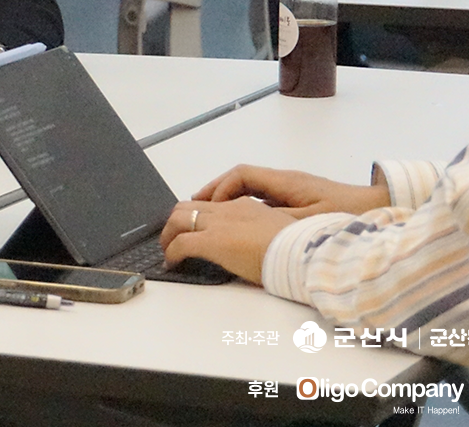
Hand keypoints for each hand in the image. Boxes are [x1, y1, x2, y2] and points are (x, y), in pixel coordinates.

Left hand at [159, 197, 296, 283]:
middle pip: (189, 207)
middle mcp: (229, 210)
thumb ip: (265, 233)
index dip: (200, 216)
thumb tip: (262, 245)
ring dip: (169, 234)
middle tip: (173, 237)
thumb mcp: (280, 232)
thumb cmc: (299, 248)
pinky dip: (171, 253)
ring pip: (179, 219)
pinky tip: (172, 262)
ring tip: (167, 249)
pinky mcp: (212, 242)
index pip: (213, 205)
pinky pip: (181, 244)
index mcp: (246, 206)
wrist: (302, 253)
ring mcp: (219, 224)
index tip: (195, 227)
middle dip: (177, 221)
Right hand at [195, 165, 390, 217]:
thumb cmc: (352, 215)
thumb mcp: (313, 223)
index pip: (242, 175)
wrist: (383, 207)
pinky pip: (264, 200)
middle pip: (241, 180)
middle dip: (216, 192)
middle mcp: (286, 182)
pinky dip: (246, 208)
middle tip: (194, 209)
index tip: (205, 207)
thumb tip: (248, 227)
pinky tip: (242, 225)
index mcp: (286, 182)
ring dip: (229, 200)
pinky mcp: (301, 201)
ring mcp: (293, 191)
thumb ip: (279, 223)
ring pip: (251, 190)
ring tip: (211, 217)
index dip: (219, 188)